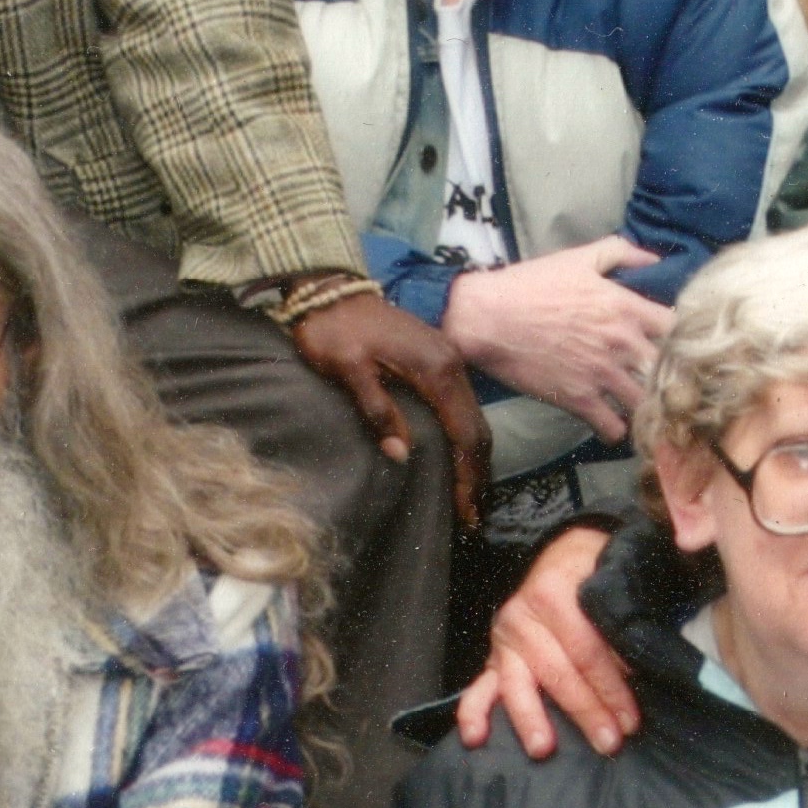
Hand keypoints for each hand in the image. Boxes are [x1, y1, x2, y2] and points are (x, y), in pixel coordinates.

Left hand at [287, 285, 492, 528]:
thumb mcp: (346, 369)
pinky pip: (463, 407)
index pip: (463, 433)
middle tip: (472, 517)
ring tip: (468, 498)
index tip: (465, 511)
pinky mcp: (439, 360)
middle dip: (477, 475)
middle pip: (477, 429)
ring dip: (474, 460)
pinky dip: (465, 439)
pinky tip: (457, 460)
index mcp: (434, 369)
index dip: (467, 475)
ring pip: (474, 419)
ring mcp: (448, 360)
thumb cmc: (332, 330)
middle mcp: (451, 364)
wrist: (330, 290)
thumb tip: (401, 454)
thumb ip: (375, 409)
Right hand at [435, 239, 672, 436]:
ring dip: (648, 406)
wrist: (487, 317)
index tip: (675, 343)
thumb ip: (621, 253)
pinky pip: (613, 427)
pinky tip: (613, 422)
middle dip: (672, 376)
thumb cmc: (531, 284)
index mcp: (626, 307)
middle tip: (666, 381)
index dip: (682, 337)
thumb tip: (654, 259)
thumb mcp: (579, 257)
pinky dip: (617, 429)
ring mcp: (602, 374)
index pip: (679, 327)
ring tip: (645, 408)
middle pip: (671, 370)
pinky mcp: (578, 399)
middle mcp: (622, 343)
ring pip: (647, 403)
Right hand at [450, 524, 631, 760]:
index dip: (610, 686)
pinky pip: (478, 688)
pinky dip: (473, 714)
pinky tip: (475, 738)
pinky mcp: (494, 659)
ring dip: (530, 718)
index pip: (585, 648)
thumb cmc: (595, 570)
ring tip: (543, 748)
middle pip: (556, 671)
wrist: (561, 554)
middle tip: (609, 741)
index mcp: (552, 590)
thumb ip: (625, 612)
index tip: (631, 718)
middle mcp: (522, 615)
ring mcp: (504, 639)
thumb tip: (641, 659)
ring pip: (517, 685)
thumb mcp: (616, 574)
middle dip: (585, 709)